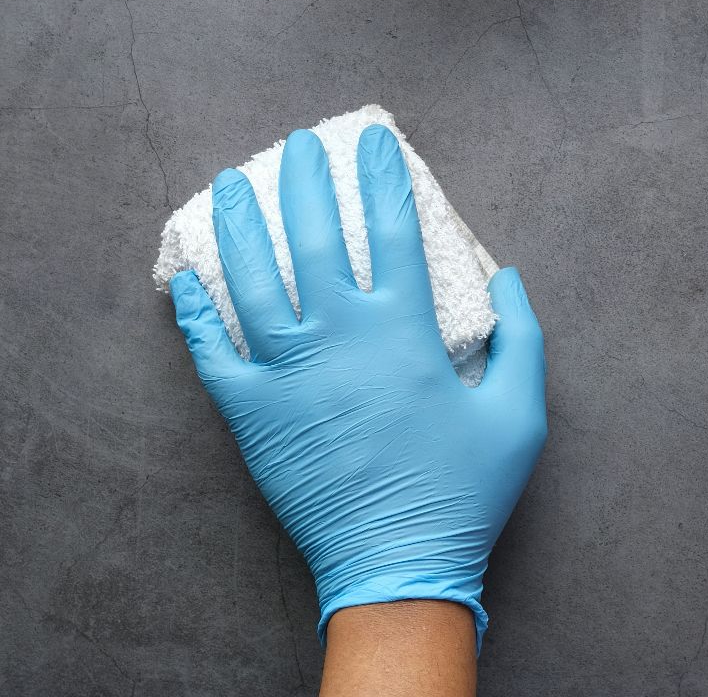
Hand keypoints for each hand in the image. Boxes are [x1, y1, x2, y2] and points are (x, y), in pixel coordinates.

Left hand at [170, 125, 547, 642]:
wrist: (397, 569)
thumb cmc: (463, 494)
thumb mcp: (520, 415)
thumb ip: (522, 339)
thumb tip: (508, 277)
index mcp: (404, 332)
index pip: (393, 229)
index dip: (383, 176)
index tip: (372, 139)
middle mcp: (340, 338)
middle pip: (315, 236)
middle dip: (304, 179)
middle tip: (296, 145)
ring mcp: (288, 374)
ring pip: (252, 279)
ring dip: (240, 225)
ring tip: (229, 184)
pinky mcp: (252, 414)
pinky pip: (211, 353)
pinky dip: (194, 313)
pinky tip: (186, 277)